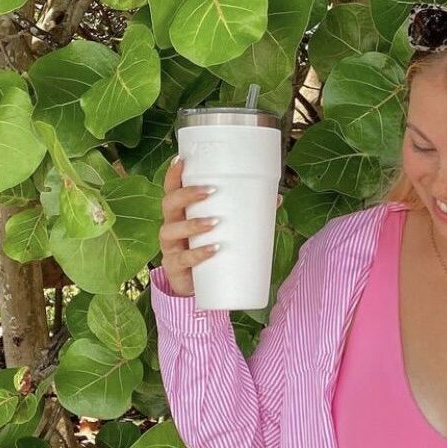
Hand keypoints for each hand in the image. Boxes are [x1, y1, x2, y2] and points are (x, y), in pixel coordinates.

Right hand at [159, 155, 282, 297]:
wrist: (197, 287)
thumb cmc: (210, 248)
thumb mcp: (225, 229)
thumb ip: (248, 214)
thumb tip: (277, 198)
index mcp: (181, 213)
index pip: (171, 189)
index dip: (173, 175)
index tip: (182, 160)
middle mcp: (171, 226)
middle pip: (169, 204)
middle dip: (187, 195)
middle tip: (210, 190)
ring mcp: (171, 247)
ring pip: (171, 230)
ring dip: (192, 224)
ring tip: (215, 222)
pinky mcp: (175, 268)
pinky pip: (183, 259)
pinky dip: (198, 253)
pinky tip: (214, 249)